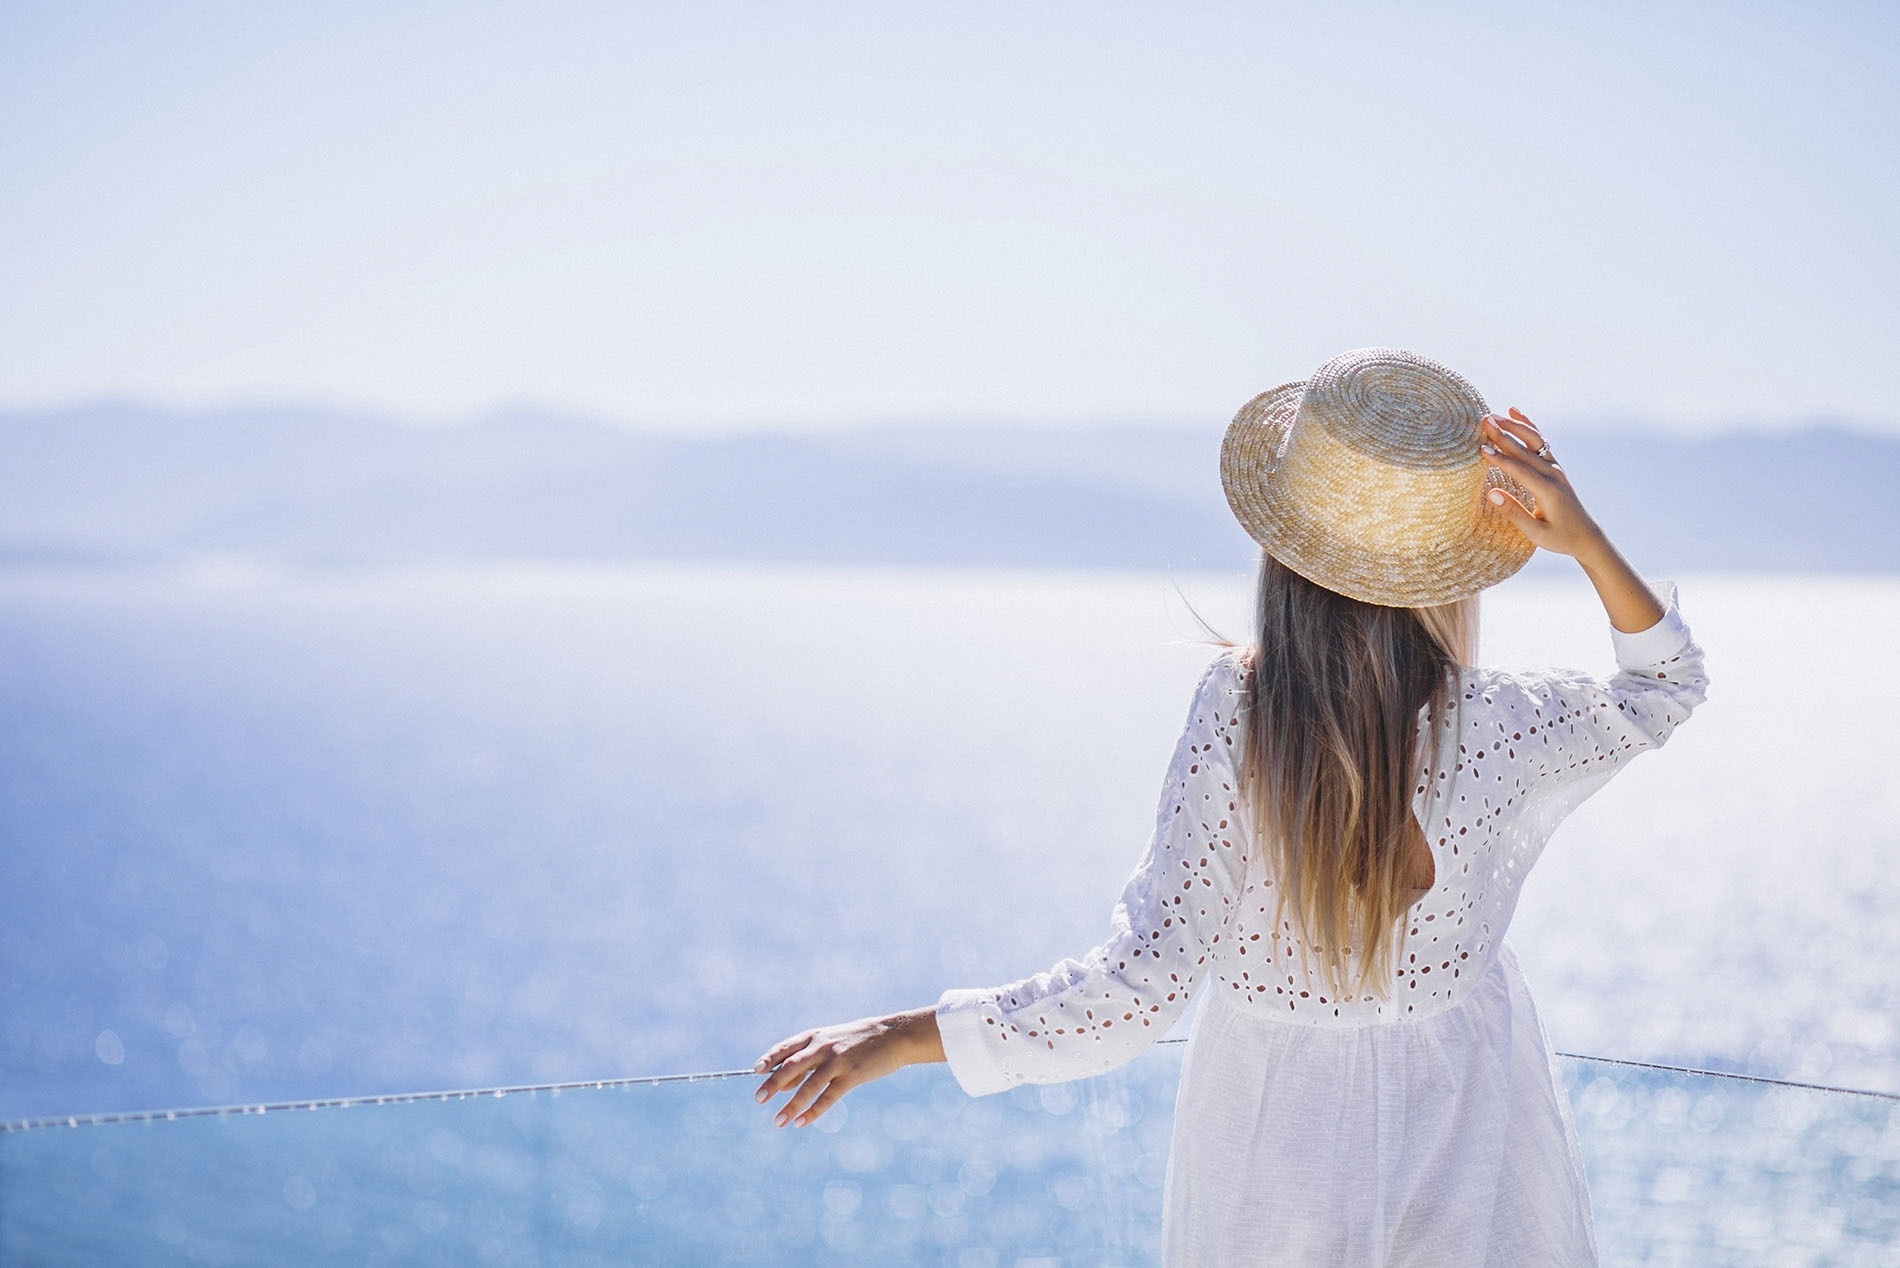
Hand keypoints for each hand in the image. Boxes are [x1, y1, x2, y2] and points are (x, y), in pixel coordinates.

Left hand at [753, 1007, 944, 1127]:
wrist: (893, 1036)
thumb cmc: (859, 1040)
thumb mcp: (831, 1042)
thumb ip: (808, 1060)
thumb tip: (784, 1086)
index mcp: (815, 1036)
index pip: (786, 1047)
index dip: (770, 1059)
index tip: (756, 1071)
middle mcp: (823, 1047)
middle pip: (792, 1067)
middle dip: (773, 1083)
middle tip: (758, 1099)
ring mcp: (838, 1061)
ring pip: (808, 1086)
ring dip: (791, 1105)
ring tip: (778, 1122)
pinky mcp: (852, 1076)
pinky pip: (828, 1097)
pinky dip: (813, 1111)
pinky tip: (802, 1122)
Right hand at [1479, 408, 1662, 633]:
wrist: (1586, 535)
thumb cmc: (1559, 538)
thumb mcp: (1536, 534)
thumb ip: (1514, 513)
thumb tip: (1492, 494)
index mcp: (1548, 491)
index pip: (1520, 470)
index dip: (1500, 459)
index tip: (1481, 449)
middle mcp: (1553, 475)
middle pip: (1525, 450)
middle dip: (1503, 435)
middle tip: (1483, 421)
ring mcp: (1556, 468)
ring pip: (1533, 441)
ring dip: (1514, 426)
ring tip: (1494, 415)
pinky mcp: (1555, 466)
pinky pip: (1540, 441)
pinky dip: (1528, 426)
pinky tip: (1515, 413)